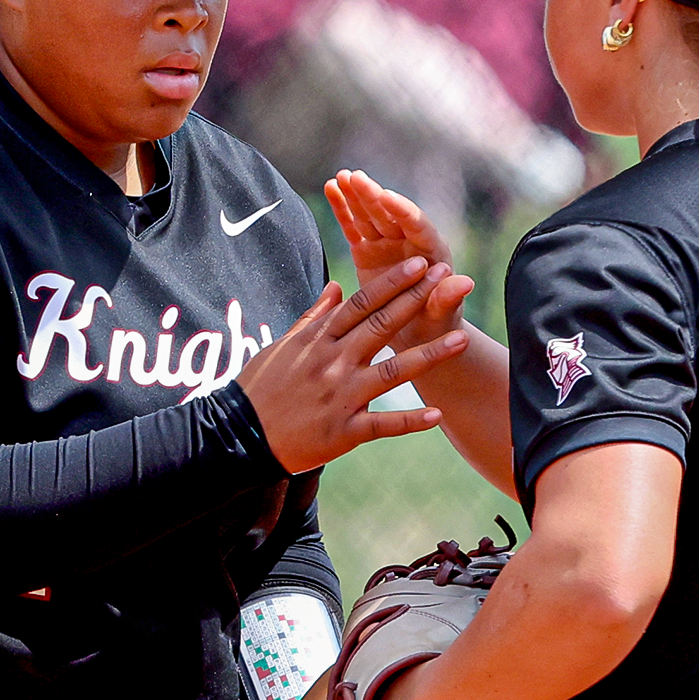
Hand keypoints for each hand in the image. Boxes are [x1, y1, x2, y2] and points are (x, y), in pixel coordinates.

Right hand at [237, 257, 469, 472]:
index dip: (392, 282)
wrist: (238, 435)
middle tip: (446, 277)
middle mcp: (333, 363)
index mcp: (319, 341)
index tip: (419, 264)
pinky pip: (383, 425)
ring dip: (429, 356)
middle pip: (382, 326)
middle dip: (417, 301)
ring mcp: (341, 397)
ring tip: (460, 340)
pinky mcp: (344, 432)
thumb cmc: (259, 388)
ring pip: (393, 372)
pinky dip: (410, 422)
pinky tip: (438, 415)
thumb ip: (313, 317)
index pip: (361, 304)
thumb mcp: (283, 345)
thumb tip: (336, 288)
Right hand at [324, 170, 473, 349]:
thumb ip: (448, 298)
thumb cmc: (436, 324)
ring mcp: (386, 244)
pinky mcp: (366, 251)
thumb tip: (467, 283)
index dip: (402, 211)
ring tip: (340, 177)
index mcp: (431, 252)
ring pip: (369, 215)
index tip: (386, 195)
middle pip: (390, 214)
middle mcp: (408, 242)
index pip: (417, 226)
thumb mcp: (442, 315)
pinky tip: (331, 188)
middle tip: (355, 178)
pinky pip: (353, 227)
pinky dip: (343, 209)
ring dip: (355, 195)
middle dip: (373, 196)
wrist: (418, 333)